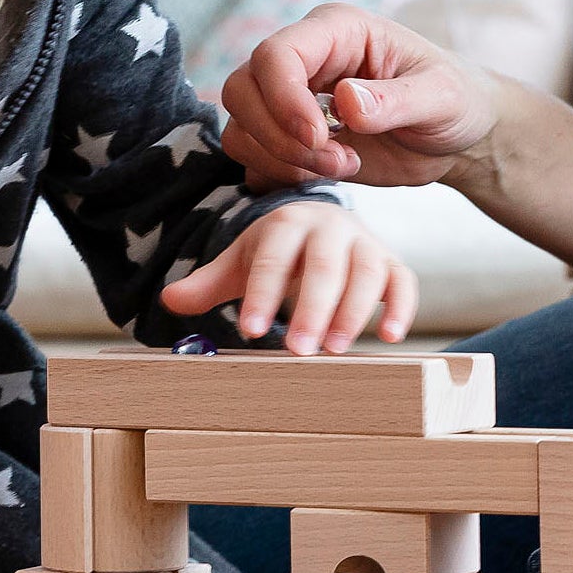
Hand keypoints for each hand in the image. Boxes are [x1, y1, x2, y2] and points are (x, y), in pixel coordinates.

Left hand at [159, 202, 418, 353]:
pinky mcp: (392, 262)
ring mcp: (364, 242)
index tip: (251, 331)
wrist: (322, 224)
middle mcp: (329, 227)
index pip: (273, 258)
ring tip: (334, 350)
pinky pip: (404, 281)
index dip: (262, 293)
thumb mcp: (242, 261)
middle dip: (311, 308)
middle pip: (322, 265)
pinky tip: (389, 337)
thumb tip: (169, 300)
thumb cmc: (278, 252)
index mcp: (286, 222)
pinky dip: (401, 307)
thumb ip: (209, 282)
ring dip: (353, 312)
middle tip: (298, 351)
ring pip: (366, 273)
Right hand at [219, 3, 501, 189]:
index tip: (321, 139)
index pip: (276, 54)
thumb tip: (346, 101)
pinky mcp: (287, 135)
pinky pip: (250, 156)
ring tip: (344, 167)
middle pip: (243, 90)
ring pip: (241, 126)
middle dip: (281, 137)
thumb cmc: (456, 102)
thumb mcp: (441, 98)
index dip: (284, 100)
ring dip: (282, 159)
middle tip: (340, 161)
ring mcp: (290, 97)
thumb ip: (398, 99)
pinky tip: (324, 177)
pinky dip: (278, 174)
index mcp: (337, 31)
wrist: (456, 137)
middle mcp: (305, 58)